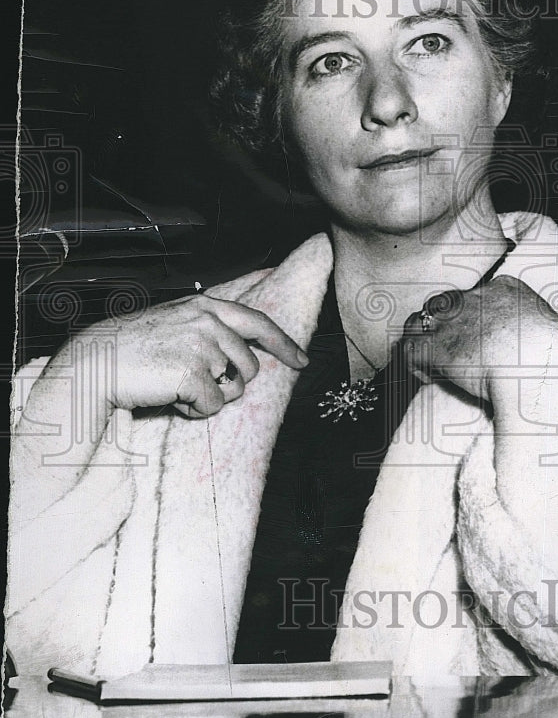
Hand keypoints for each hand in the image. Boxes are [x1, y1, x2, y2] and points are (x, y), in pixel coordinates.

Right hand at [71, 293, 308, 418]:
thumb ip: (208, 329)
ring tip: (176, 385)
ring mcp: (202, 346)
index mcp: (206, 306)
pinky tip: (170, 397)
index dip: (284, 344)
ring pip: (235, 389)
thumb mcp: (175, 323)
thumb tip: (243, 355)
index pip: (258, 323)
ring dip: (210, 396)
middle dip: (230, 383)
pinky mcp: (193, 374)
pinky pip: (213, 406)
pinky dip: (194, 410)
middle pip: (250, 367)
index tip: (302, 361)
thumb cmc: (133, 348)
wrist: (96, 362)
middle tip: (193, 383)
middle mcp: (209, 322)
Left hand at [403, 275, 557, 407]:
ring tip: (432, 364)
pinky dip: (416, 365)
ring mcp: (452, 320)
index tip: (479, 340)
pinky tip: (428, 377)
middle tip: (454, 352)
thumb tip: (531, 349)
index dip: (471, 318)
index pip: (476, 295)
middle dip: (445, 326)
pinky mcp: (436, 346)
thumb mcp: (552, 332)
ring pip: (420, 320)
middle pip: (445, 303)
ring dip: (423, 340)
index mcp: (506, 288)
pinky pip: (410, 349)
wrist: (542, 371)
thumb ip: (534, 332)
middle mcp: (474, 297)